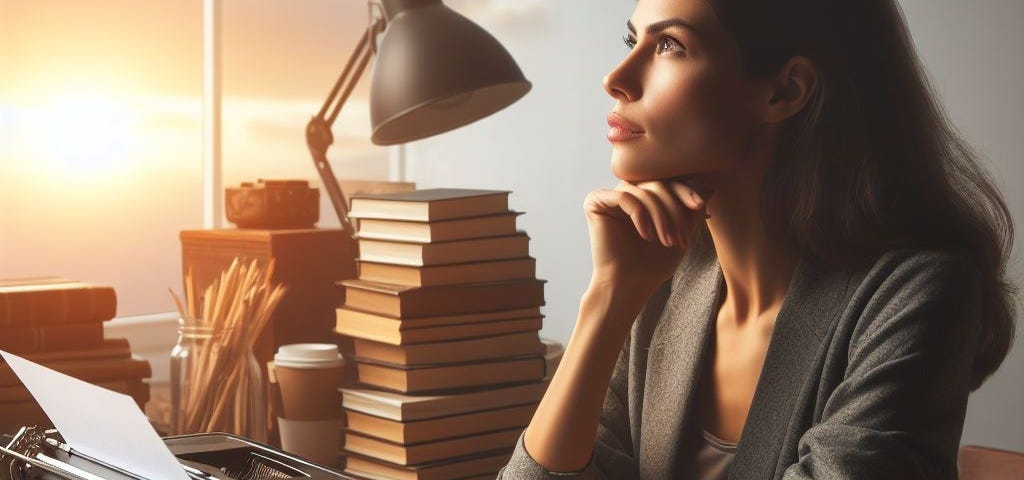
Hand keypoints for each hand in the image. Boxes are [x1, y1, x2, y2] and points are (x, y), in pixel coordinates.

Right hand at [583, 179, 710, 295]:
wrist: (628, 286)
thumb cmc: (653, 264)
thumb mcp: (681, 233)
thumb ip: (692, 210)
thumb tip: (709, 186)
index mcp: (643, 196)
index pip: (668, 182)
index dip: (686, 192)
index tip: (701, 207)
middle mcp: (625, 192)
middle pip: (657, 183)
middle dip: (675, 210)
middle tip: (682, 237)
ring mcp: (609, 196)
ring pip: (644, 191)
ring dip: (661, 217)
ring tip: (667, 241)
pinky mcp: (595, 202)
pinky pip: (625, 197)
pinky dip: (640, 215)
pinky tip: (646, 235)